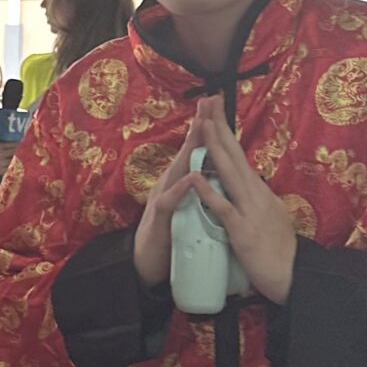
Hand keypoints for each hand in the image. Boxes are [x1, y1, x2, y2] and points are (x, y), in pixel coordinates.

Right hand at [0, 141, 18, 182]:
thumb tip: (9, 140)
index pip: (11, 144)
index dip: (16, 143)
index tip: (19, 143)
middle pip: (13, 152)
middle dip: (15, 151)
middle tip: (17, 150)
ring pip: (12, 160)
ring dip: (12, 159)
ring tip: (11, 158)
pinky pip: (8, 167)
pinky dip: (9, 166)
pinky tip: (8, 164)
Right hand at [133, 105, 209, 286]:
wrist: (147, 265)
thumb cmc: (171, 235)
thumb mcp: (190, 208)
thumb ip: (200, 190)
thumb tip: (215, 173)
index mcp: (182, 181)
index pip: (198, 150)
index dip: (208, 128)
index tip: (219, 104)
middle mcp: (171, 184)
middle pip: (187, 151)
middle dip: (199, 126)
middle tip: (209, 101)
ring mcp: (163, 198)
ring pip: (178, 170)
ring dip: (190, 149)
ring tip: (201, 128)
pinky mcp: (159, 219)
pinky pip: (169, 201)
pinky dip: (180, 189)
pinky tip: (190, 177)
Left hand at [189, 97, 297, 305]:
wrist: (292, 276)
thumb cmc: (279, 252)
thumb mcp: (270, 218)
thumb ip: (257, 202)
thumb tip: (250, 187)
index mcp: (260, 191)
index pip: (240, 156)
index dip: (227, 134)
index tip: (215, 113)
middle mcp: (256, 194)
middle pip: (235, 155)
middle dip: (220, 128)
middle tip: (208, 104)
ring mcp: (250, 210)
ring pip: (229, 173)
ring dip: (214, 148)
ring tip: (202, 126)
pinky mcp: (242, 229)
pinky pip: (222, 207)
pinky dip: (209, 191)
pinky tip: (196, 177)